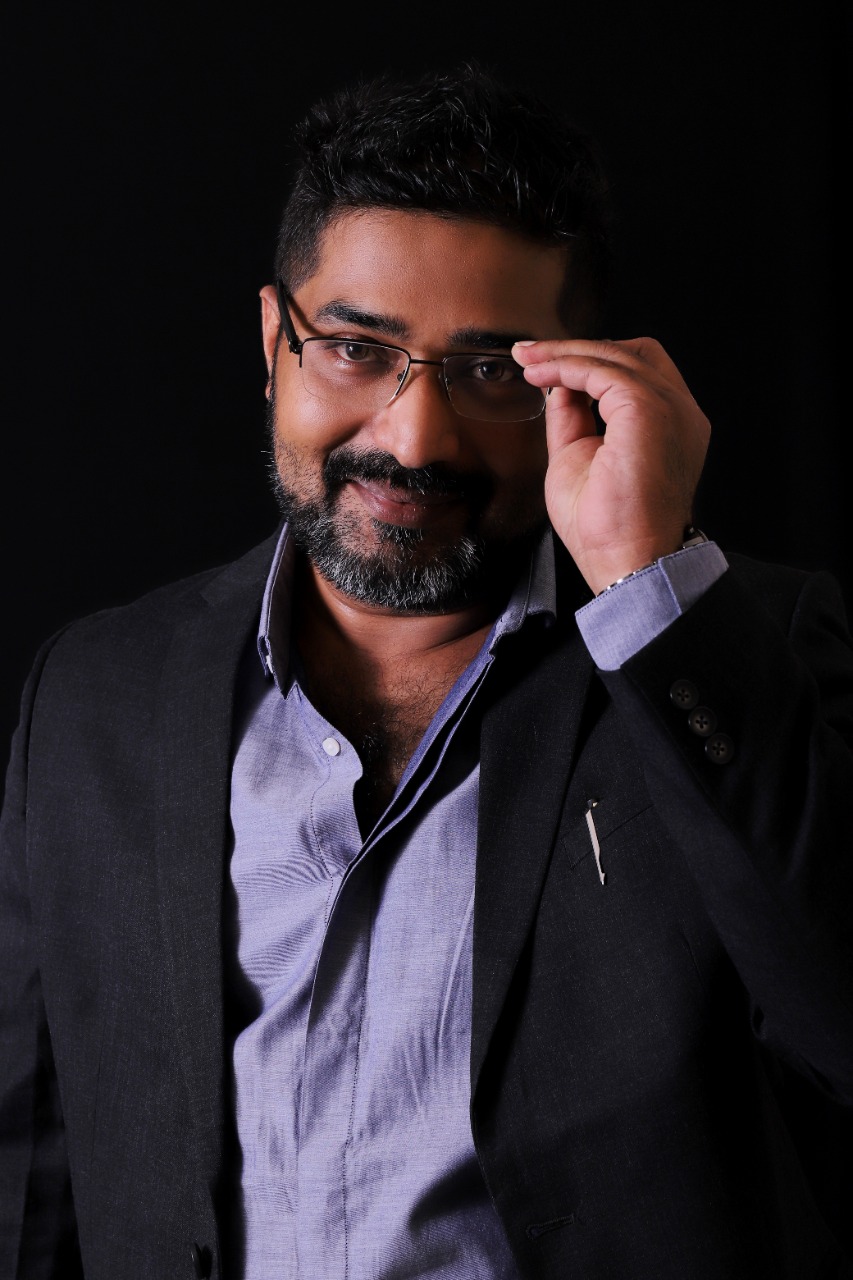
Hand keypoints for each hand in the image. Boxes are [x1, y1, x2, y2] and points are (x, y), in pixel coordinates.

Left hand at [512, 337, 711, 594]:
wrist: (626, 563)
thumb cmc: (607, 530)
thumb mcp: (578, 459)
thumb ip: (574, 419)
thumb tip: (559, 386)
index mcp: (670, 427)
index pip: (634, 374)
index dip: (588, 363)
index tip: (542, 366)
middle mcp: (679, 413)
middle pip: (630, 354)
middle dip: (577, 349)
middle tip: (530, 354)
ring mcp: (670, 409)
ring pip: (615, 356)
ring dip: (565, 354)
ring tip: (528, 360)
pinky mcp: (648, 409)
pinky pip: (602, 370)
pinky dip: (567, 366)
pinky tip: (541, 374)